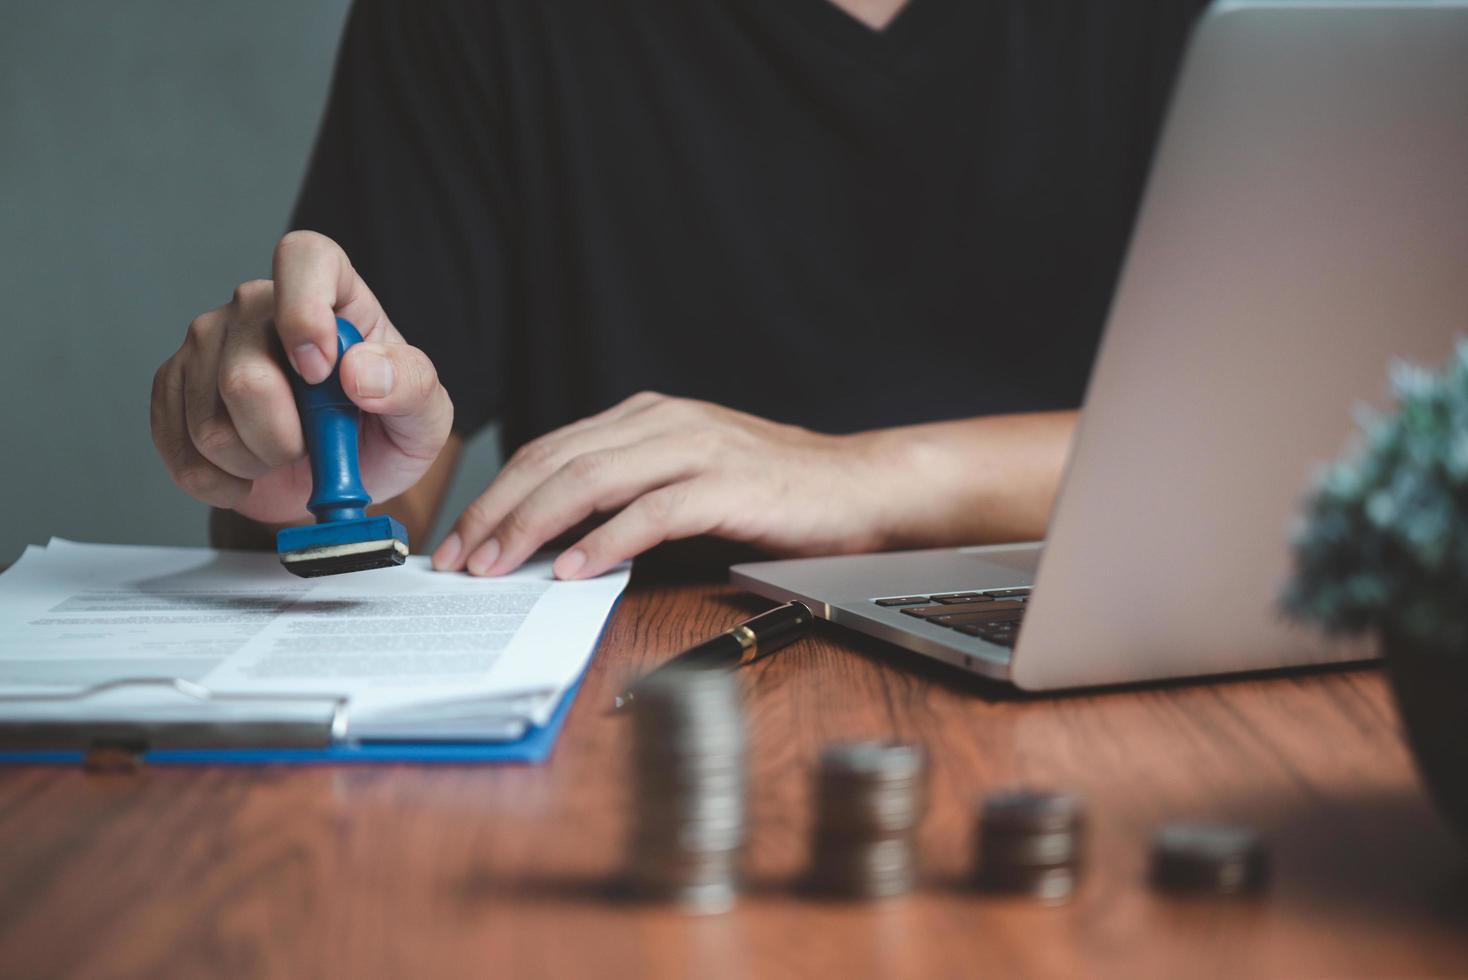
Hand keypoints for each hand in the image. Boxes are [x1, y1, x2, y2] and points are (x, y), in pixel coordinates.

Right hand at [150, 231, 453, 524]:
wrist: (338, 474)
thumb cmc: (384, 427)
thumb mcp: (425, 413)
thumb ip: (410, 385)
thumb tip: (360, 372)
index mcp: (329, 290)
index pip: (303, 257)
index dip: (304, 312)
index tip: (320, 372)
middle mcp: (258, 307)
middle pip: (244, 376)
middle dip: (286, 439)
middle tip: (314, 445)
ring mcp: (207, 343)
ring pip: (209, 426)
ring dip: (256, 464)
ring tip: (284, 454)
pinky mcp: (171, 386)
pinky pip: (180, 450)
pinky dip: (220, 483)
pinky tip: (247, 474)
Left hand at [431, 393, 909, 579]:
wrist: (859, 487)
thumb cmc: (772, 492)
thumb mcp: (685, 478)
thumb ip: (626, 494)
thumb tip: (553, 540)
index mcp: (645, 417)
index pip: (549, 450)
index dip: (496, 495)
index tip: (460, 540)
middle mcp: (662, 422)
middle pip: (555, 461)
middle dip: (497, 512)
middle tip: (458, 560)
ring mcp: (696, 448)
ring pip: (590, 481)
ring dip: (533, 526)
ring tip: (498, 567)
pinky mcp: (726, 484)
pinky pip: (650, 512)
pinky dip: (604, 542)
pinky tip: (573, 570)